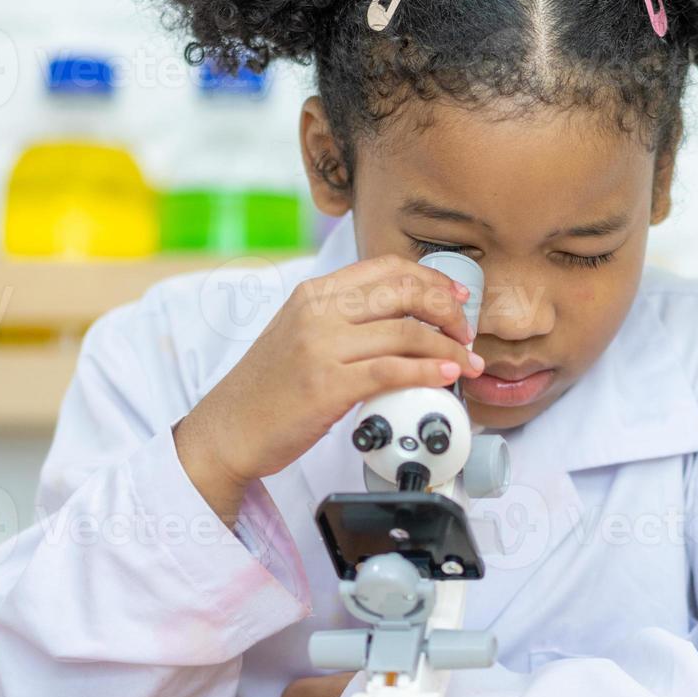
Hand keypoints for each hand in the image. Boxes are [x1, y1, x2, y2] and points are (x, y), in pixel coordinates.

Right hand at [174, 254, 484, 522]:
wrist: (229, 429)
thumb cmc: (269, 388)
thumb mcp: (301, 332)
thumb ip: (344, 317)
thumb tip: (405, 316)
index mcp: (315, 293)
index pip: (387, 268)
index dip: (431, 280)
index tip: (456, 298)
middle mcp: (318, 312)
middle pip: (404, 293)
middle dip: (448, 311)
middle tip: (466, 331)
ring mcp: (322, 347)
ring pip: (406, 333)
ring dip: (450, 347)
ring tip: (467, 362)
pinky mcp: (328, 386)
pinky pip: (393, 370)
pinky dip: (430, 371)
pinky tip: (447, 376)